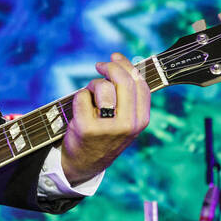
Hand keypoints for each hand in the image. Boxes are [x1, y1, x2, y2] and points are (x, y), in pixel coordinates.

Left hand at [61, 52, 150, 186]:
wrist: (85, 163)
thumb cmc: (104, 134)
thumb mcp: (125, 119)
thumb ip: (127, 96)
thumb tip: (121, 61)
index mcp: (141, 120)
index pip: (140, 84)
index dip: (127, 66)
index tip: (115, 57)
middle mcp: (128, 125)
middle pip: (123, 81)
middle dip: (109, 67)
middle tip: (99, 65)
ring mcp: (108, 127)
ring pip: (102, 87)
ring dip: (93, 84)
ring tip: (89, 95)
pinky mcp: (87, 128)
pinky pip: (82, 96)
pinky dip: (79, 98)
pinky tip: (79, 109)